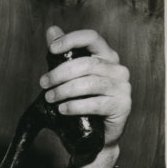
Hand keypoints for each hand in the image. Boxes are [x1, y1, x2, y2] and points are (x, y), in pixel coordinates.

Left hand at [40, 26, 131, 148]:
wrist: (96, 137)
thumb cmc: (82, 105)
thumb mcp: (68, 79)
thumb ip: (62, 55)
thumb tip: (52, 30)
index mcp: (106, 57)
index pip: (92, 38)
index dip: (71, 40)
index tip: (52, 49)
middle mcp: (118, 69)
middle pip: (86, 63)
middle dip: (60, 73)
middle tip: (44, 83)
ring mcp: (122, 87)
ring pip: (90, 83)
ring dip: (65, 90)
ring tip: (50, 98)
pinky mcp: (122, 106)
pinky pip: (96, 103)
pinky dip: (75, 106)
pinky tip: (62, 110)